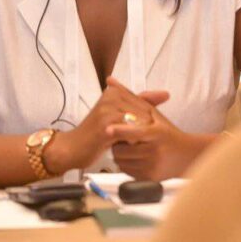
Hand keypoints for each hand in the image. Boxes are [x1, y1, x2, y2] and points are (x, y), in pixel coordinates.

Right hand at [46, 77, 168, 172]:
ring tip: (143, 146)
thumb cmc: (97, 134)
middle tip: (150, 140)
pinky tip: (136, 150)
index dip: (150, 119)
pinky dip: (135, 142)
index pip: (144, 102)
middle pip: (144, 112)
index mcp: (115, 91)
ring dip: (143, 136)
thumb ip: (141, 103)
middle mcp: (111, 96)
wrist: (73, 148)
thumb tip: (166, 94)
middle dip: (149, 128)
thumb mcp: (119, 116)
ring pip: (139, 122)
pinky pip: (130, 133)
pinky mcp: (106, 126)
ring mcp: (108, 110)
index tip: (154, 130)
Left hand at [108, 99, 214, 180]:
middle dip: (117, 143)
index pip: (134, 133)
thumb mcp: (152, 112)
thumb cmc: (167, 131)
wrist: (187, 155)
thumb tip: (110, 80)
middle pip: (122, 150)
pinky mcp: (149, 178)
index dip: (120, 131)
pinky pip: (126, 171)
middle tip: (121, 138)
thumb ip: (130, 97)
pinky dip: (126, 164)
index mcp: (156, 133)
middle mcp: (154, 151)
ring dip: (120, 154)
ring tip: (129, 147)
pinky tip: (134, 157)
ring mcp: (152, 166)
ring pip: (121, 161)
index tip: (107, 130)